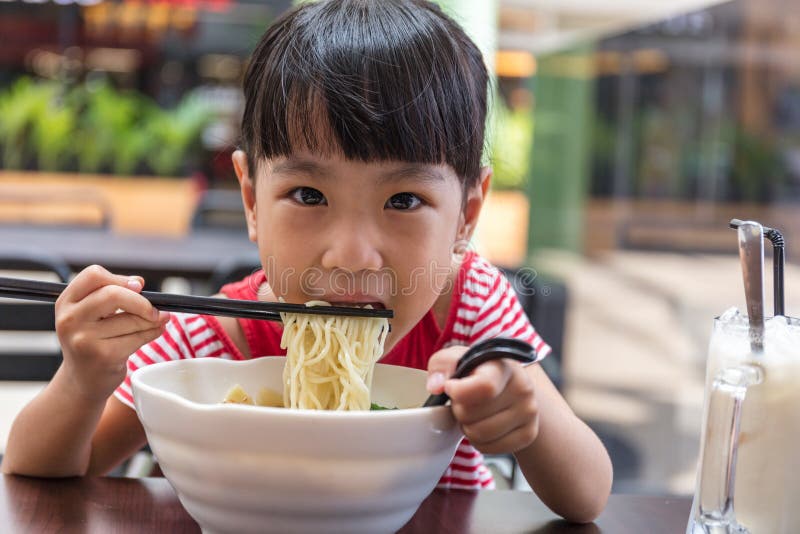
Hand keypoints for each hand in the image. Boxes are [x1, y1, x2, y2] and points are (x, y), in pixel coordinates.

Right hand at [55, 265, 169, 401]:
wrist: (82, 381)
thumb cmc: (92, 341)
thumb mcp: (91, 315)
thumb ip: (111, 294)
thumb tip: (138, 282)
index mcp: (66, 303)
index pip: (93, 275)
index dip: (120, 279)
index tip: (138, 287)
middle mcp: (70, 319)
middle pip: (113, 294)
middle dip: (141, 301)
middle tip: (155, 309)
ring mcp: (85, 339)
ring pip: (131, 319)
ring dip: (153, 319)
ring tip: (158, 320)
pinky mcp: (103, 356)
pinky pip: (138, 337)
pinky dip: (153, 332)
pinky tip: (156, 331)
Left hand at [427, 345, 538, 453]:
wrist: (510, 386)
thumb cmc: (479, 372)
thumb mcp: (457, 358)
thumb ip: (443, 364)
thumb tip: (437, 386)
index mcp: (503, 366)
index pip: (485, 386)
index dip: (460, 392)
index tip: (451, 388)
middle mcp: (522, 388)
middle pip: (473, 414)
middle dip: (459, 410)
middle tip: (465, 402)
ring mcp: (529, 413)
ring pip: (479, 434)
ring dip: (468, 427)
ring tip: (474, 414)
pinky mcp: (528, 434)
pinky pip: (490, 448)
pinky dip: (480, 441)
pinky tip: (483, 426)